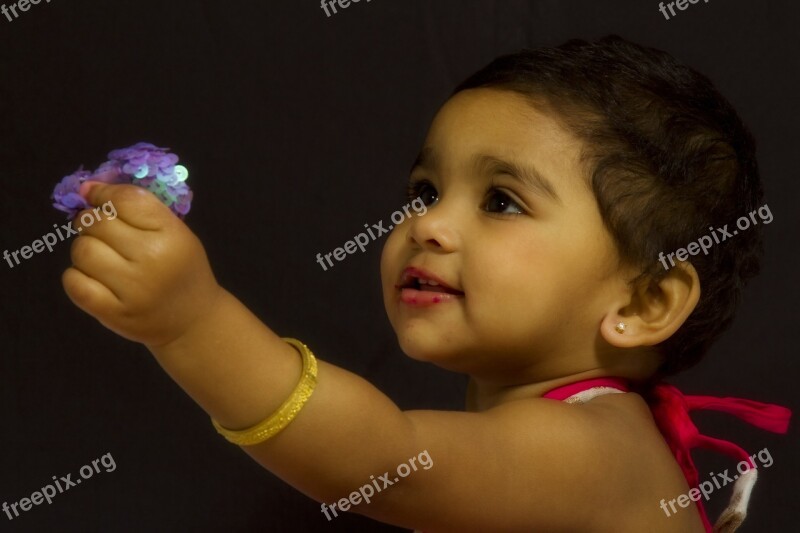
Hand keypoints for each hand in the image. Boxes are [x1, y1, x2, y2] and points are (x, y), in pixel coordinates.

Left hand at [62, 181, 221, 346]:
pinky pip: (74, 282)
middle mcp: (152, 259)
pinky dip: (76, 276)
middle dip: (93, 222)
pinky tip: (93, 277)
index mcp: (172, 235)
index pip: (126, 200)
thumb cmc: (183, 270)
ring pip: (83, 250)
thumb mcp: (177, 233)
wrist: (193, 320)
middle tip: (104, 232)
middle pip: (98, 223)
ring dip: (86, 249)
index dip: (103, 193)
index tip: (95, 195)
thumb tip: (87, 187)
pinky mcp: (113, 312)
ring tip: (102, 257)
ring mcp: (132, 288)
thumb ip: (139, 209)